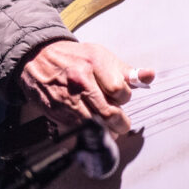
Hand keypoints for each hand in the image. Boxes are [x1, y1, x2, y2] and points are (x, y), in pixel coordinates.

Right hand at [18, 40, 154, 136]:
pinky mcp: (55, 110)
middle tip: (123, 125)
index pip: (119, 90)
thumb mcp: (103, 56)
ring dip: (104, 131)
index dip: (124, 98)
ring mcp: (66, 97)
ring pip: (92, 124)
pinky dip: (87, 131)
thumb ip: (127, 70)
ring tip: (110, 131)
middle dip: (120, 123)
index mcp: (95, 63)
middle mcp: (80, 80)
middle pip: (107, 111)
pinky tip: (92, 128)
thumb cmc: (76, 58)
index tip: (122, 99)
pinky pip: (76, 127)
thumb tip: (149, 76)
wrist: (39, 57)